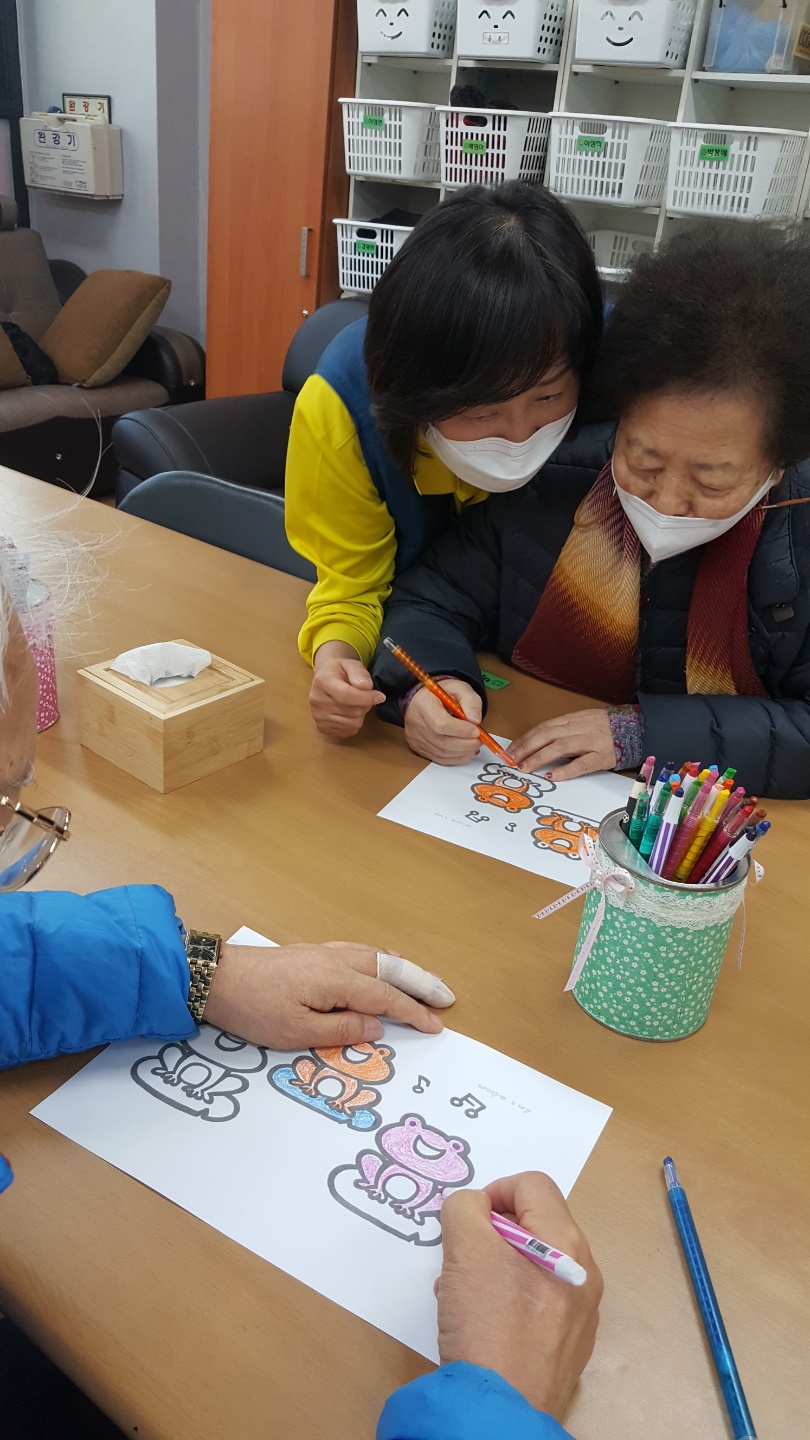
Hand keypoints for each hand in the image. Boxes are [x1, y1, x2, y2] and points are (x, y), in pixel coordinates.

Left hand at [204, 941, 444, 1047]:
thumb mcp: (296, 1031)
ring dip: (404, 968)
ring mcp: (323, 952)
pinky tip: (381, 960)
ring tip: (424, 978)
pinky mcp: (310, 952)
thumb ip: (341, 1029)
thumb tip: (377, 1026)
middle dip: (421, 982)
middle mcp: (336, 960)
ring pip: (376, 956)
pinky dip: (381, 957)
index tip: (436, 1026)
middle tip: (447, 995)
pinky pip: (359, 951)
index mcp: (337, 980)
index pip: (386, 999)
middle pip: (390, 970)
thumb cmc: (252, 1008)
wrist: (215, 977)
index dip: (414, 1013)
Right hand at [310, 641, 384, 737]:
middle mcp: (317, 701)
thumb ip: (359, 673)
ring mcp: (318, 717)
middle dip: (365, 705)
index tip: (380, 696)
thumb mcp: (351, 664)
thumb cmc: (340, 672)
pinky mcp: (322, 728)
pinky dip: (354, 723)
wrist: (325, 680)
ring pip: (352, 723)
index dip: (366, 698)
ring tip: (355, 703)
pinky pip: (348, 731)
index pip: (345, 695)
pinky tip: (350, 713)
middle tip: (364, 696)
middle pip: (351, 711)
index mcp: (322, 682)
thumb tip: (366, 686)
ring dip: (360, 715)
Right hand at [404, 680, 481, 765]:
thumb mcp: (460, 689)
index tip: (476, 730)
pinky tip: (467, 751)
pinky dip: (457, 758)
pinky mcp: (419, 749)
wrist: (427, 700)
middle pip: (442, 742)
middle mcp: (416, 723)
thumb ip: (471, 701)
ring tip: (475, 744)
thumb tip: (476, 720)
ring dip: (463, 752)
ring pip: (442, 753)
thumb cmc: (443, 694)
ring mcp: (416, 739)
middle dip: (466, 743)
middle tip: (481, 739)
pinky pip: (440, 759)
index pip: (441, 724)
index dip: (461, 730)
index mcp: (423, 704)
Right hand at [437, 1173, 601, 1419]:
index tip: (467, 1222)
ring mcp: (580, 1313)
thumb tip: (474, 1207)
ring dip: (494, 1266)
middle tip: (462, 1258)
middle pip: (534, 1224)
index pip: (532, 1184)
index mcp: (567, 1242)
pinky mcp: (568, 1345)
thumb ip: (465, 1208)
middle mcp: (584, 1273)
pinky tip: (482, 1324)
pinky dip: (509, 1299)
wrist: (498, 1409)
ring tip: (464, 1294)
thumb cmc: (486, 1323)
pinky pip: (538, 1302)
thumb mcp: (464, 1248)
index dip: (494, 1191)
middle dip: (491, 1234)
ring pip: (533, 1264)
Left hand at [508, 708, 615, 781]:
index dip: (526, 738)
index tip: (512, 748)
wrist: (635, 728)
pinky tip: (552, 775)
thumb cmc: (606, 727)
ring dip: (539, 758)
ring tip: (525, 767)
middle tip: (512, 760)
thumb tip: (538, 743)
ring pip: (560, 747)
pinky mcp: (601, 757)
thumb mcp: (582, 721)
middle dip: (527, 747)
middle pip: (547, 735)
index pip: (544, 727)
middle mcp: (579, 728)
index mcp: (573, 719)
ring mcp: (590, 742)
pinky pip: (581, 764)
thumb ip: (563, 730)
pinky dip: (566, 770)